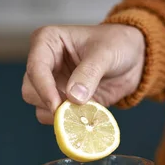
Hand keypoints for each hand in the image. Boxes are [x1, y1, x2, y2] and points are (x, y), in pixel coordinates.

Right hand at [22, 24, 144, 122]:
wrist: (133, 60)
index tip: (58, 106)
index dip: (44, 89)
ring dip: (61, 115)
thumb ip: (89, 73)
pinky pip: (57, 119)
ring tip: (86, 111)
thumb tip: (73, 98)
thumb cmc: (117, 45)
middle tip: (76, 109)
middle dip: (51, 103)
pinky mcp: (64, 102)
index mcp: (47, 42)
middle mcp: (45, 64)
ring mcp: (53, 85)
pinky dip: (70, 123)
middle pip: (31, 91)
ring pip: (40, 108)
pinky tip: (88, 117)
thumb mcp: (105, 54)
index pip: (35, 68)